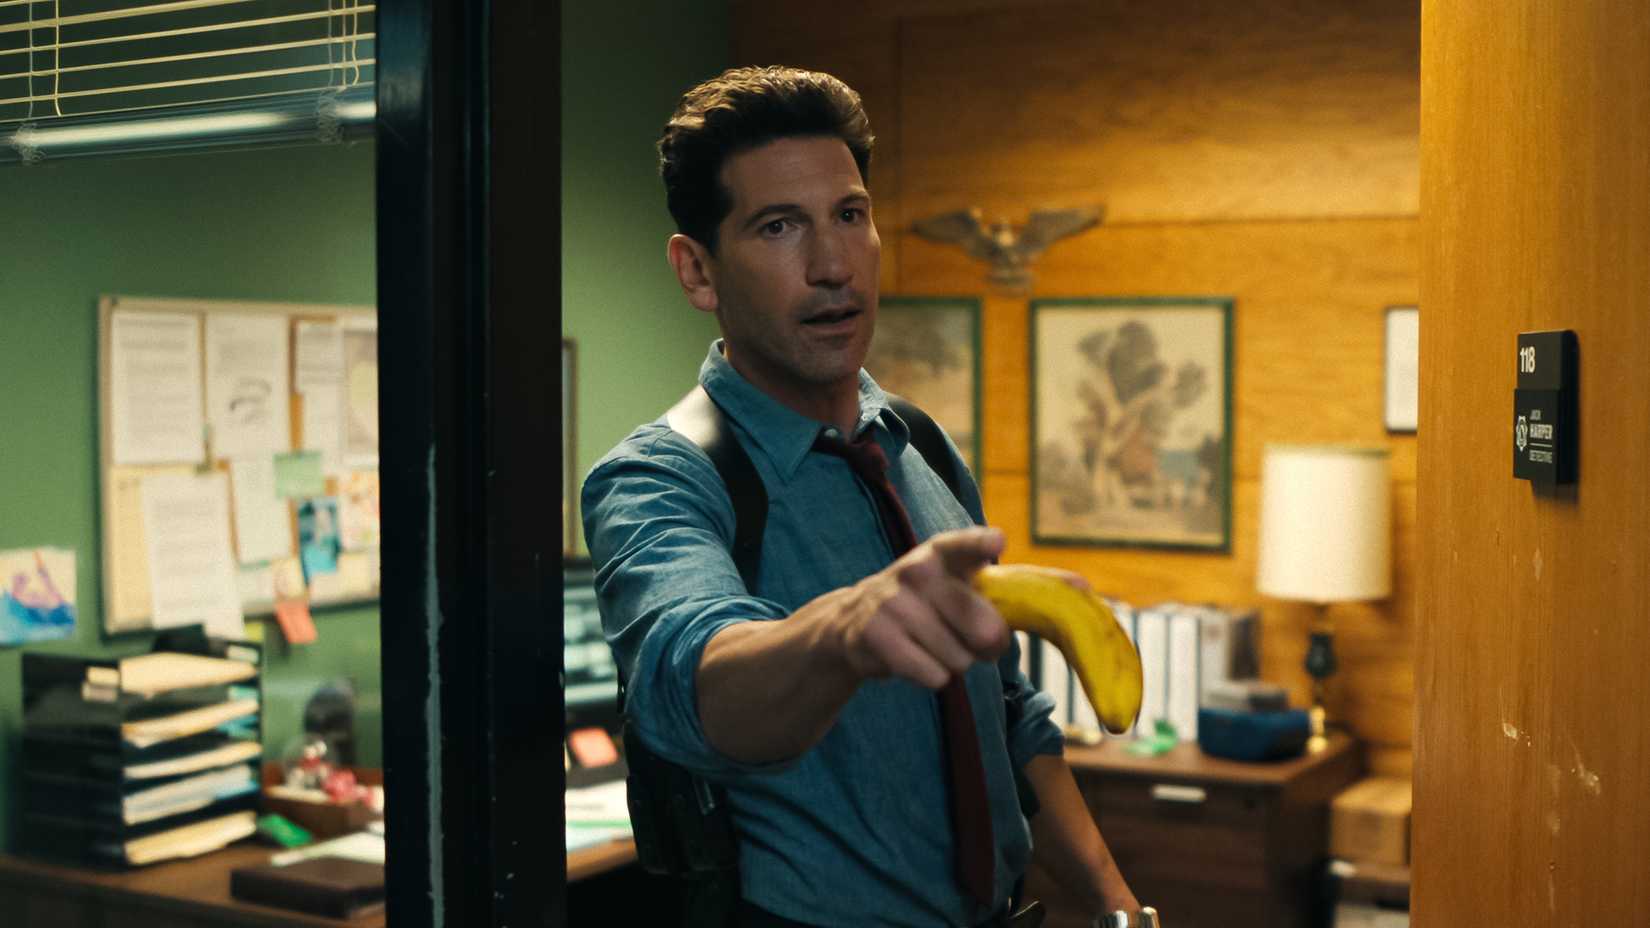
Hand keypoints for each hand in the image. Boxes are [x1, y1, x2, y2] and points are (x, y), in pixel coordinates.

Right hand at [832, 526, 1008, 688]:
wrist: (852, 619)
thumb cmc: (921, 605)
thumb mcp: (949, 587)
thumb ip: (985, 601)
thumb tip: (997, 636)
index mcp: (941, 555)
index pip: (963, 546)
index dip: (981, 544)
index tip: (997, 542)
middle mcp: (917, 572)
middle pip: (983, 629)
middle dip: (986, 647)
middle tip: (970, 641)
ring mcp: (893, 602)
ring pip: (959, 659)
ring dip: (953, 662)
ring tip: (930, 645)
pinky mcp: (877, 635)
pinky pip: (934, 675)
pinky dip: (931, 676)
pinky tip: (912, 658)